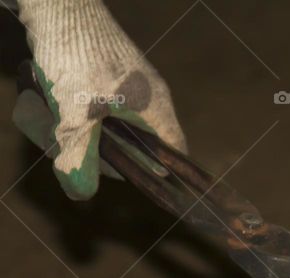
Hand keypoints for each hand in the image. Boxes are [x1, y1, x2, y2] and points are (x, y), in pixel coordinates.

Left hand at [14, 0, 185, 199]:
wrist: (61, 5)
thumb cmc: (77, 58)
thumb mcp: (74, 114)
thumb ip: (79, 156)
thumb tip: (82, 194)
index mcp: (157, 109)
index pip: (176, 152)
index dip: (161, 173)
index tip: (136, 183)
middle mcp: (153, 97)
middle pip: (143, 143)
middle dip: (111, 154)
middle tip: (80, 154)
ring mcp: (135, 84)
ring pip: (120, 125)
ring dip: (93, 133)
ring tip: (61, 128)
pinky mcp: (114, 73)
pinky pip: (107, 106)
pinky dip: (86, 114)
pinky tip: (61, 109)